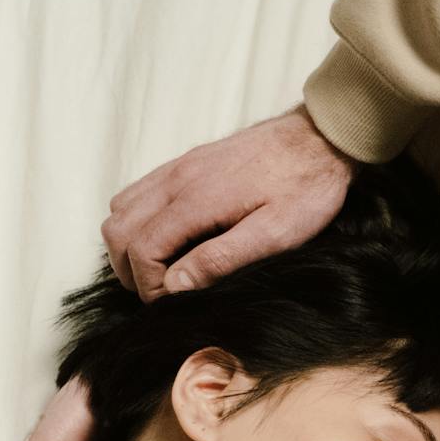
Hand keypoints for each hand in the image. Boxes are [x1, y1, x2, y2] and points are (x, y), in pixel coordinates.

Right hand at [101, 106, 354, 300]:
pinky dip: (139, 220)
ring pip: (122, 209)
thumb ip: (222, 258)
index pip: (141, 249)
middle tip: (162, 293)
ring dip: (130, 244)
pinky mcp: (188, 162)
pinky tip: (169, 237)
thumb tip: (176, 284)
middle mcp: (177, 179)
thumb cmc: (307, 187)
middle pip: (119, 230)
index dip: (148, 285)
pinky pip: (140, 191)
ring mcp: (179, 167)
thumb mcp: (276, 233)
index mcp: (195, 200)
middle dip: (131, 269)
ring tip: (162, 270)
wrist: (320, 138)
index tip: (170, 303)